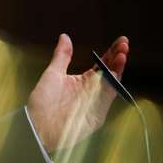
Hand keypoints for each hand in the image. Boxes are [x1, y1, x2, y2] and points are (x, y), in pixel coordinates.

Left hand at [26, 33, 128, 152]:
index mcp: (82, 80)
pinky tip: (116, 70)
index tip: (120, 40)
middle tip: (124, 43)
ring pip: (112, 82)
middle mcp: (92, 90)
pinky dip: (114, 83)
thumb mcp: (53, 74)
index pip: (101, 64)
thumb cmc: (43, 101)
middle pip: (110, 70)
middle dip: (118, 57)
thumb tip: (65, 36)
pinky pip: (108, 96)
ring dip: (119, 67)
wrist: (38, 126)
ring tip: (122, 53)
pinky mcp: (98, 113)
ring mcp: (96, 101)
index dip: (111, 52)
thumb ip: (62, 56)